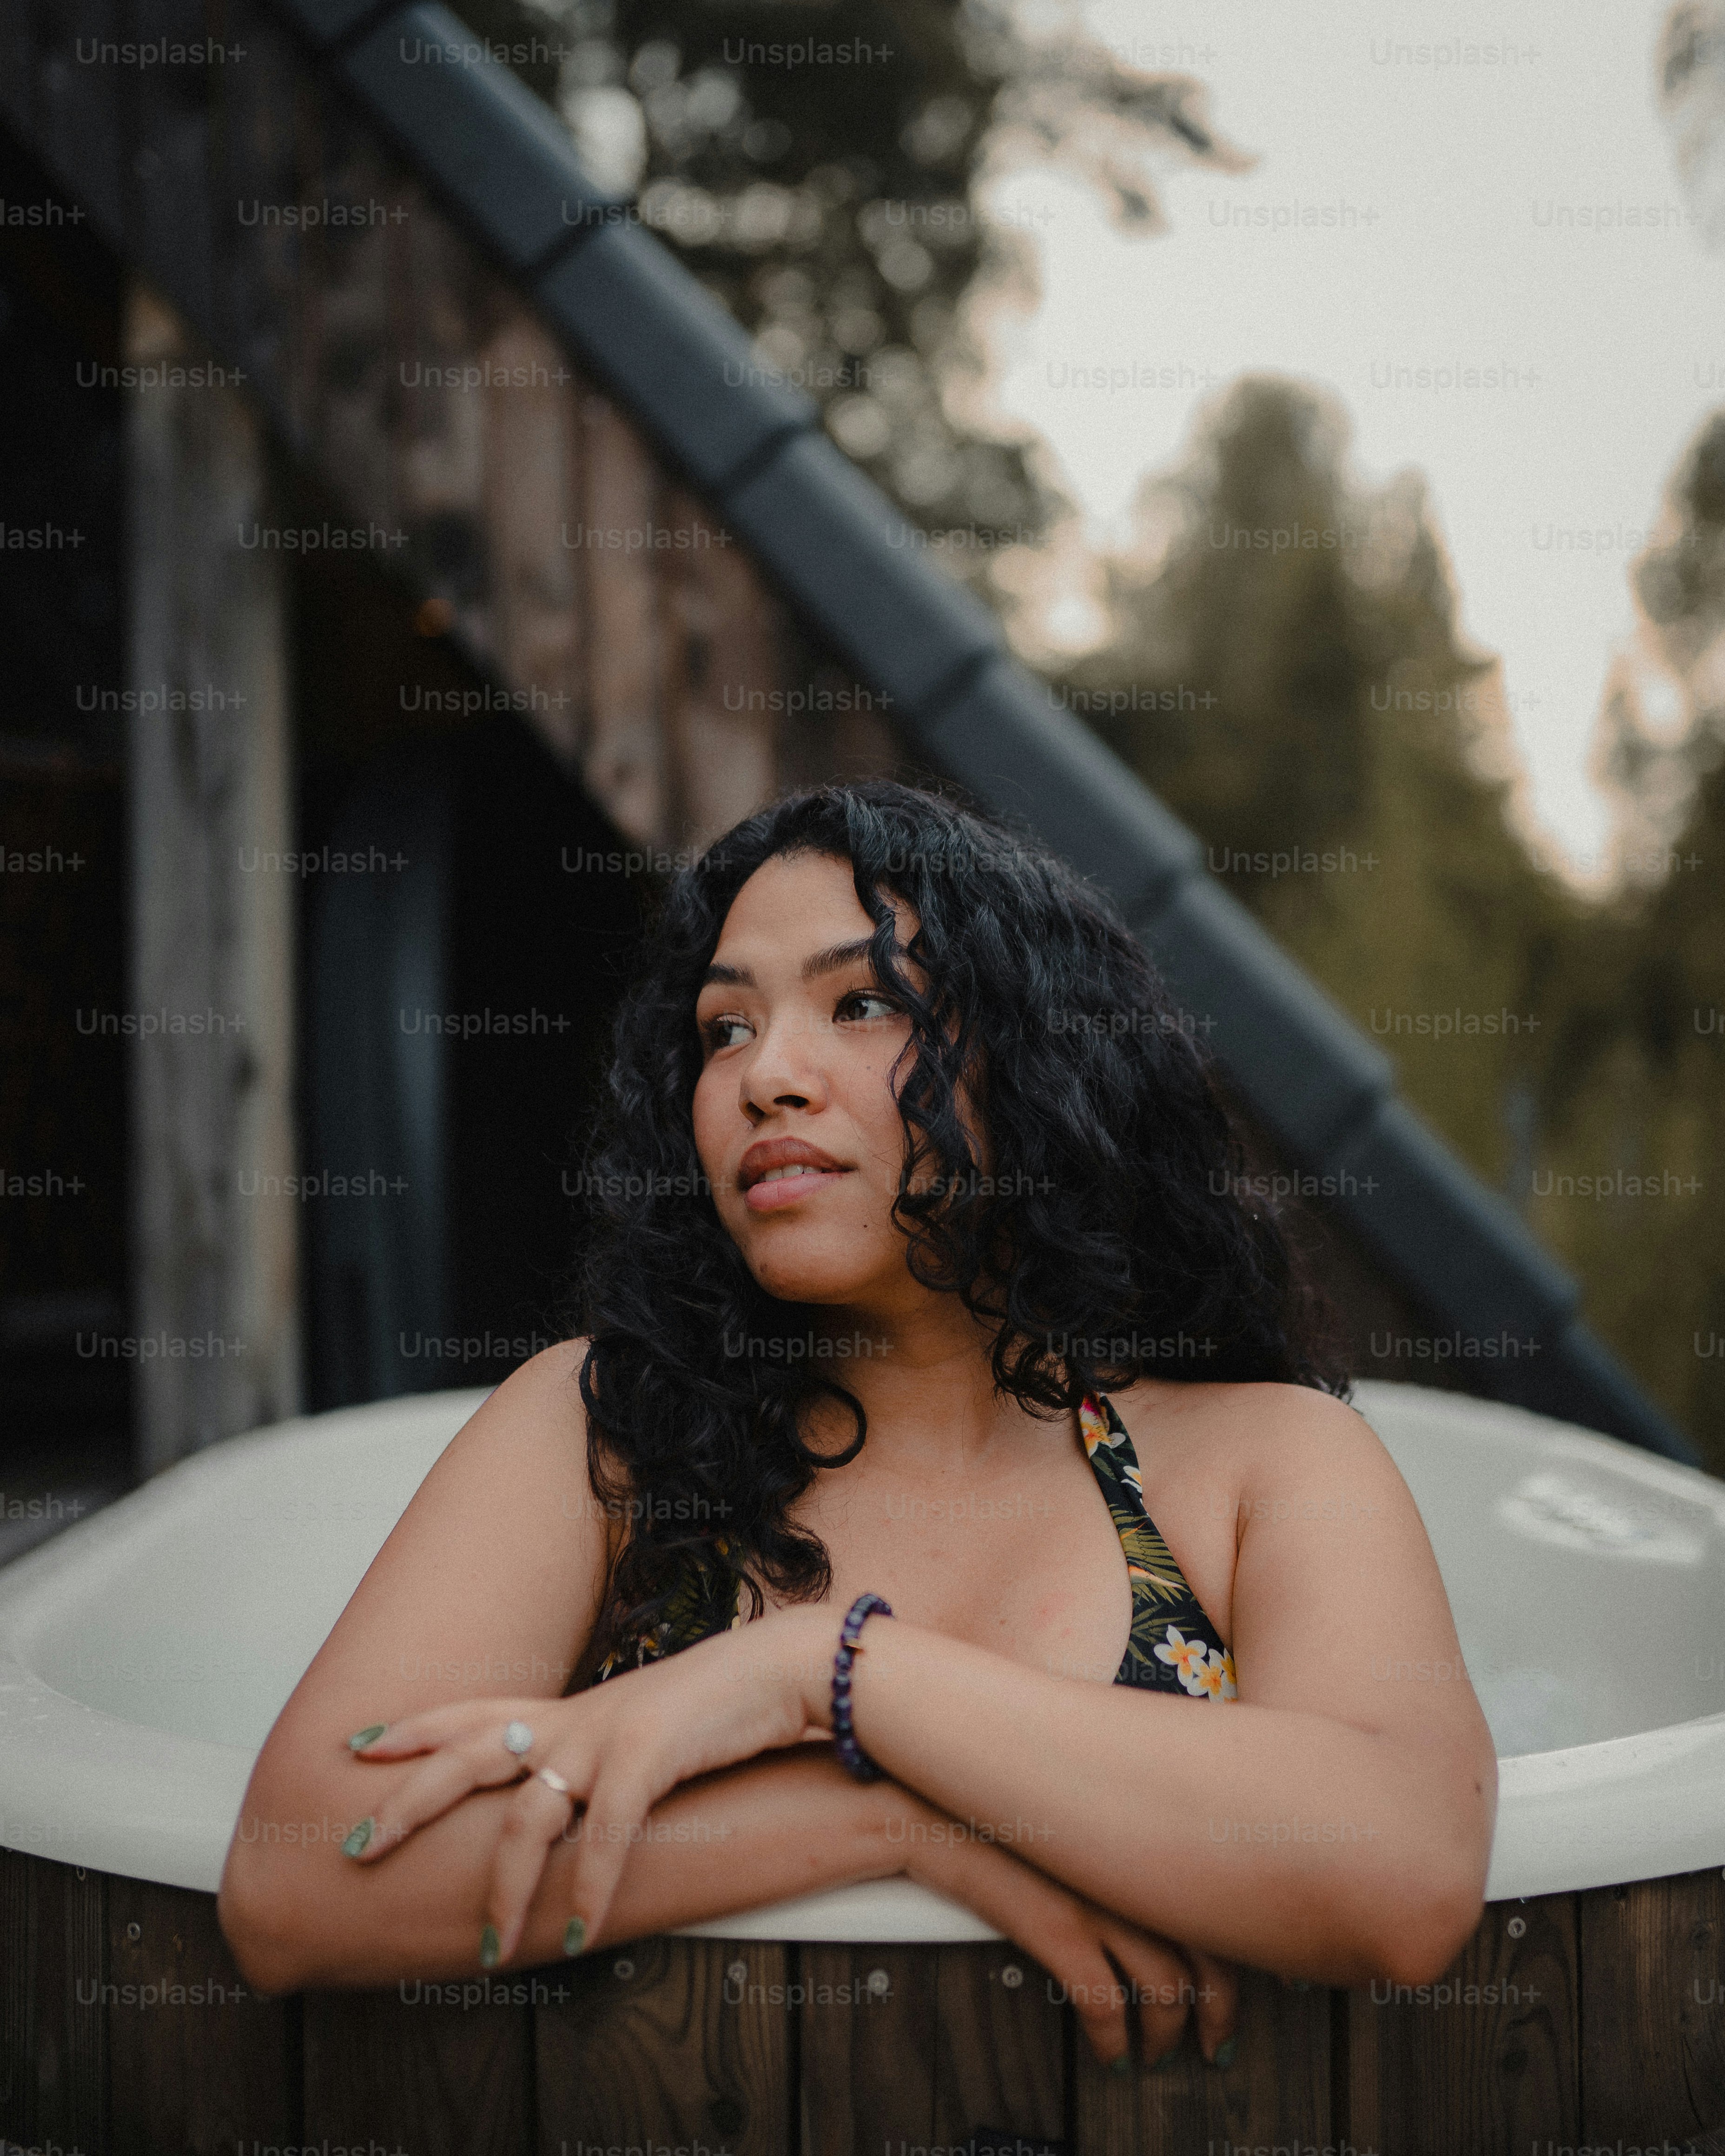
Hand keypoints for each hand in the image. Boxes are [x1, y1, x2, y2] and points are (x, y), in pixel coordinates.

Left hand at [342, 1606, 831, 1963]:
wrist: (776, 1670)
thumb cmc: (713, 1704)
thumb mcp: (639, 1726)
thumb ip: (597, 1754)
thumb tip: (570, 1796)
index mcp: (569, 1712)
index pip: (473, 1713)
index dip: (415, 1728)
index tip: (358, 1742)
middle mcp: (572, 1722)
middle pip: (467, 1757)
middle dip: (408, 1802)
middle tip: (355, 1845)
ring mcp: (604, 1738)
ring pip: (525, 1820)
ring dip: (504, 1892)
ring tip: (491, 1951)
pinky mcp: (645, 1760)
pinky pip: (603, 1839)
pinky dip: (589, 1891)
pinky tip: (578, 1934)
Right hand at [894, 1794, 1239, 2070]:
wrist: (942, 1808)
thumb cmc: (1006, 1815)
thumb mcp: (1080, 1825)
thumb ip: (1121, 1853)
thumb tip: (1157, 1895)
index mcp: (1146, 1845)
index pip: (1223, 1911)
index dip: (1242, 1962)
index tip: (1244, 1992)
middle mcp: (1134, 1871)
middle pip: (1207, 1958)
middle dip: (1218, 2014)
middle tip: (1216, 2043)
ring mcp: (1099, 1900)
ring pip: (1163, 1990)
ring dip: (1165, 2035)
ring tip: (1154, 2054)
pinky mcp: (1057, 1927)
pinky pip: (1103, 2003)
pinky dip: (1113, 2039)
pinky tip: (1110, 2053)